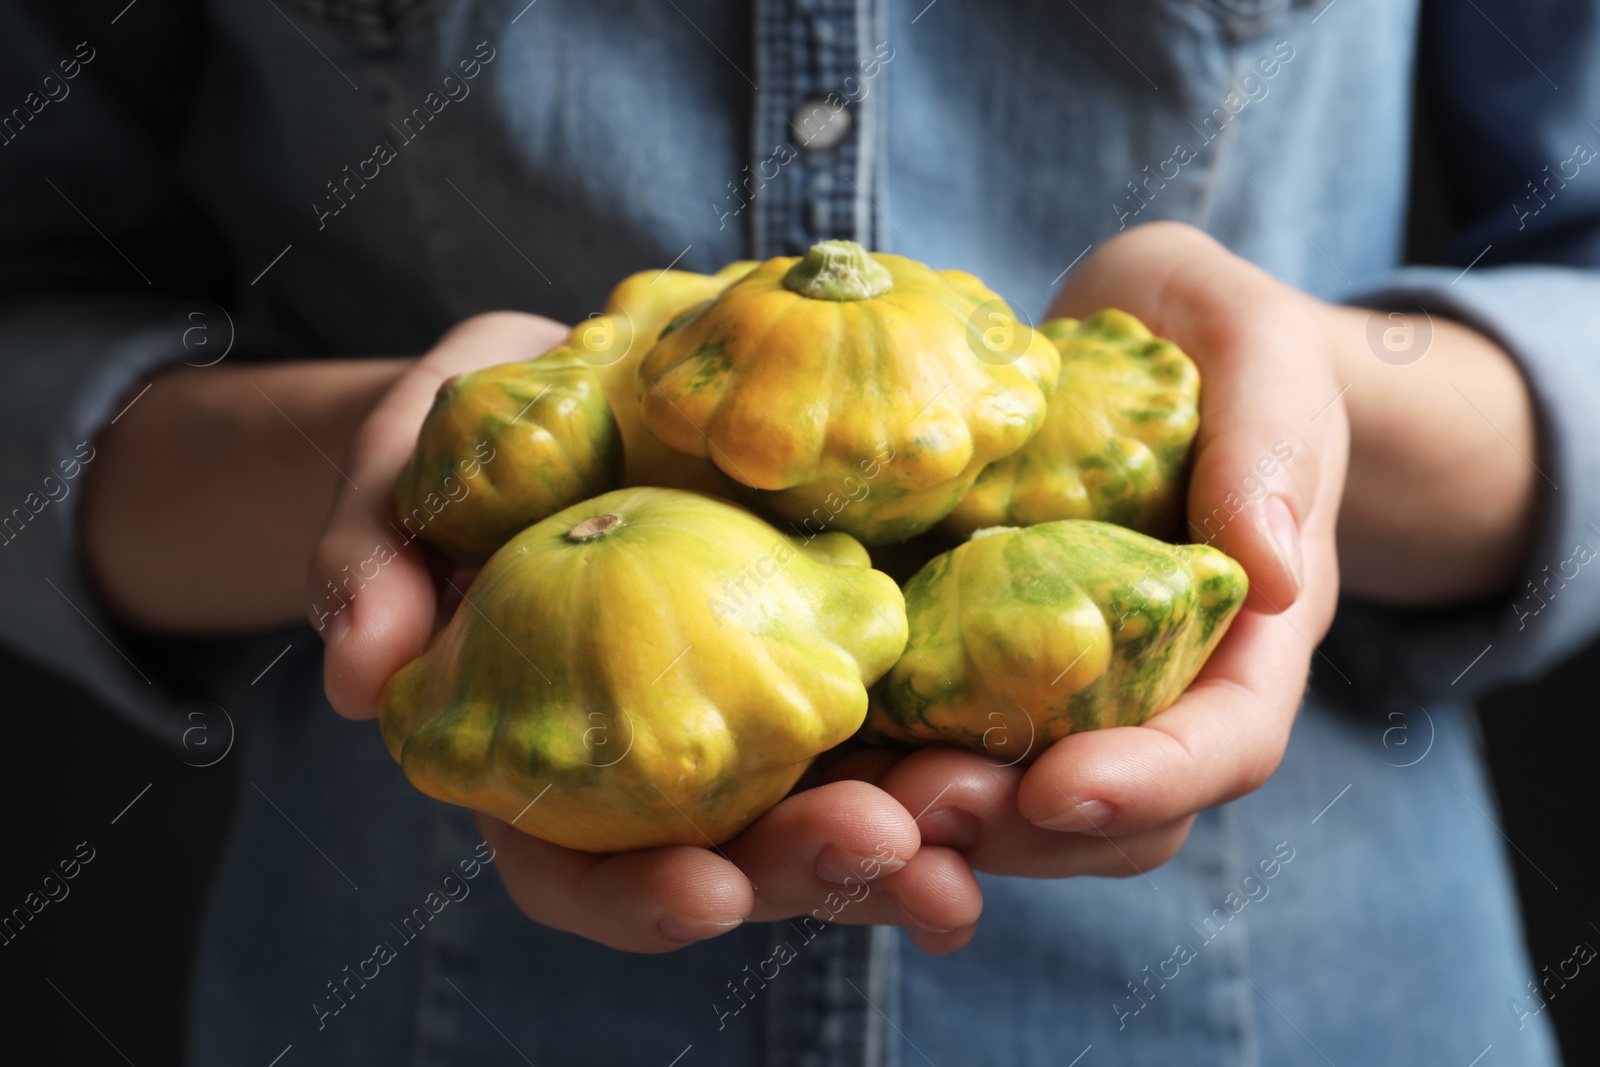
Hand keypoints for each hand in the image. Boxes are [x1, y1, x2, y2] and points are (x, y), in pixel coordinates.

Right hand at [311, 312, 981, 953]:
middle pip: (728, 853)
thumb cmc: (461, 440)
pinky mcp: (822, 644)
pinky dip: (950, 736)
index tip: (704, 892)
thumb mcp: (395, 473)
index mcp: (540, 753)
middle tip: (881, 847)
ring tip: (971, 819)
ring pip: (827, 802)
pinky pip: (892, 708)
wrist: (561, 380)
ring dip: (905, 829)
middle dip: (806, 866)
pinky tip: (1010, 745)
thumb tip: (359, 672)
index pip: (570, 865)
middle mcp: (655, 758)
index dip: (629, 898)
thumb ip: (371, 560)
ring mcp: (748, 708)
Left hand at [858, 222, 1349, 879]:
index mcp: (1245, 639)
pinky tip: (812, 754)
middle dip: (1021, 827)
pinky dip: (880, 758)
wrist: (1147, 332)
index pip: (1225, 745)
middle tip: (922, 804)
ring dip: (939, 816)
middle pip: (1110, 812)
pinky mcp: (973, 655)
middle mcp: (1153, 685)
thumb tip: (1273, 576)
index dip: (1150, 782)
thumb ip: (1270, 451)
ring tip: (857, 799)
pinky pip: (932, 731)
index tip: (1060, 788)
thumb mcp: (1261, 358)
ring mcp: (1060, 683)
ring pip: (1015, 801)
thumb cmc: (1220, 340)